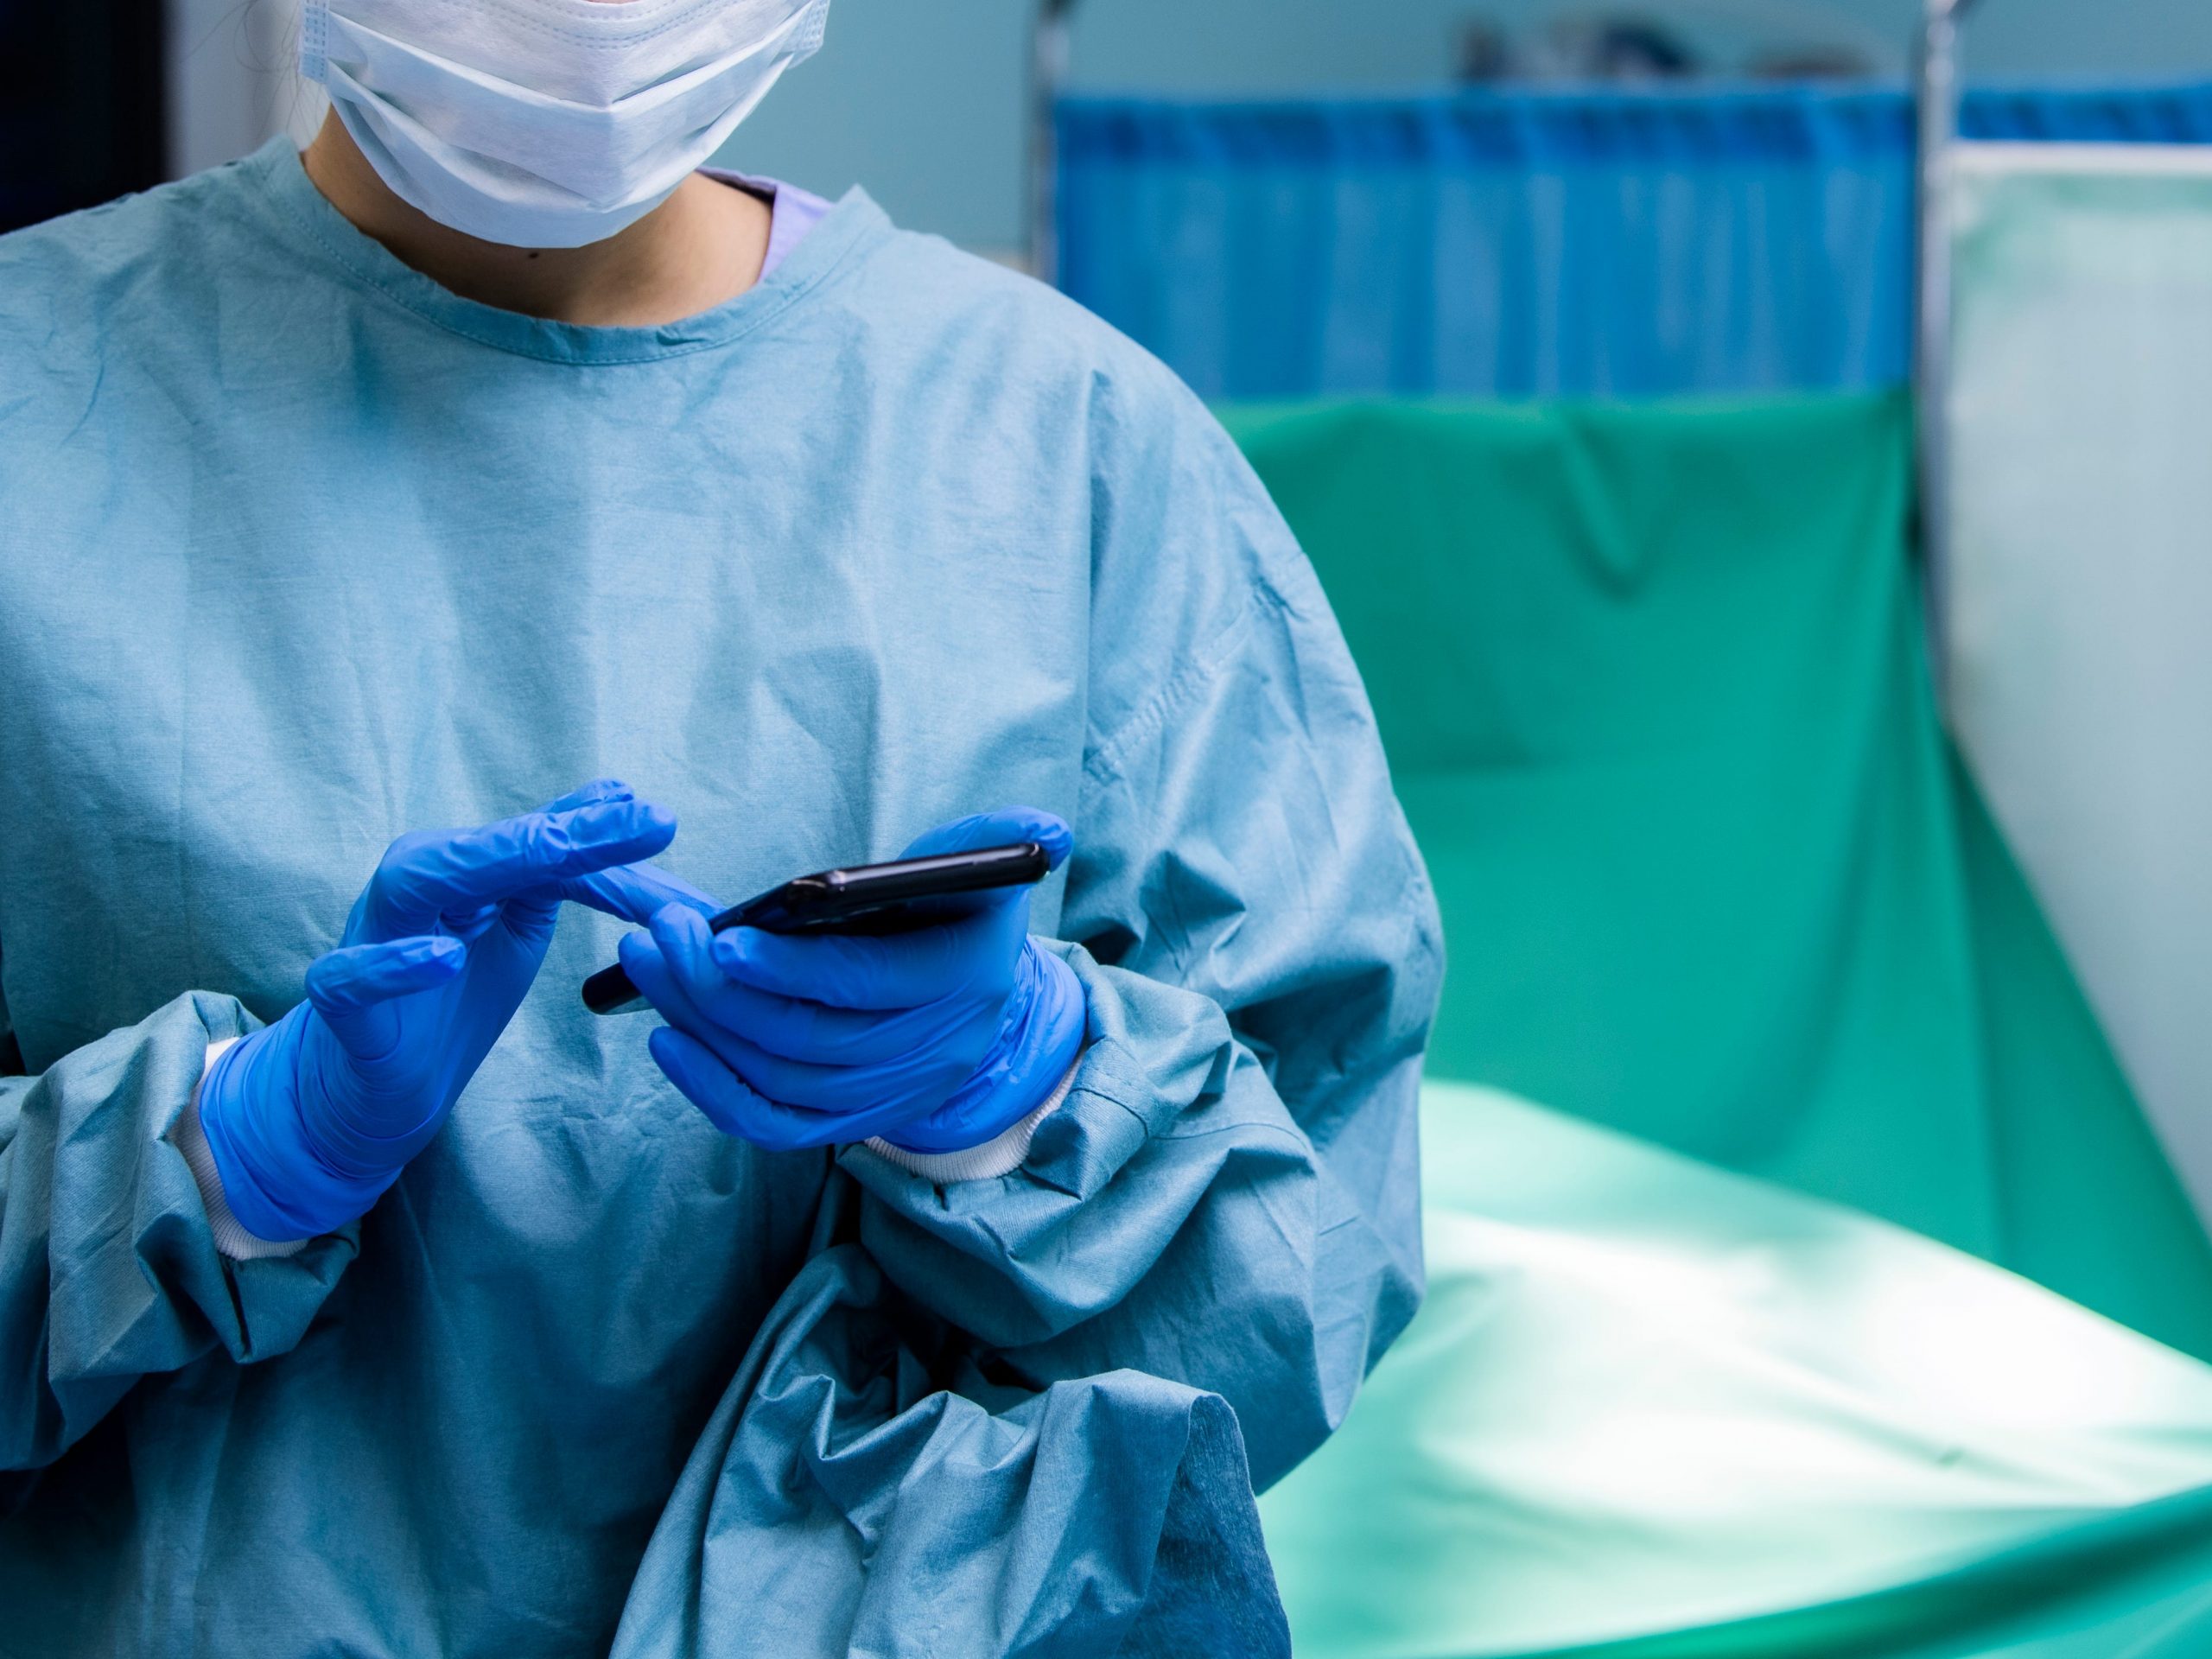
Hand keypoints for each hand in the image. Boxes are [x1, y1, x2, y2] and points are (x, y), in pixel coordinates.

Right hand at [197, 779, 682, 1240]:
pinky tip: (444, 959)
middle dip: (571, 832)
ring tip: (554, 857)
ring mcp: (372, 935)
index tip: (667, 823)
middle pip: (490, 846)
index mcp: (462, 867)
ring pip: (415, 882)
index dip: (606, 838)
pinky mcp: (340, 1000)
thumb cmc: (450, 996)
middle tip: (651, 824)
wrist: (376, 1085)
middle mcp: (416, 884)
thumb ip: (561, 867)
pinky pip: (352, 975)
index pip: (540, 842)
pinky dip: (395, 963)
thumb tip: (619, 793)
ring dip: (485, 865)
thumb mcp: (520, 926)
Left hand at [621, 807, 1087, 1154]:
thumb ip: (1000, 837)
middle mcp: (934, 1051)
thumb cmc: (956, 911)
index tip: (719, 937)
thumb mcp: (980, 865)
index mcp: (967, 978)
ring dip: (703, 1026)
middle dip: (721, 990)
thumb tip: (1047, 833)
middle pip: (810, 1037)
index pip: (869, 984)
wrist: (974, 994)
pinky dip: (714, 1091)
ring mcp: (892, 1095)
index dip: (792, 967)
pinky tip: (667, 1040)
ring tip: (649, 964)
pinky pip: (774, 1124)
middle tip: (658, 937)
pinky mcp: (853, 1122)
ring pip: (781, 1078)